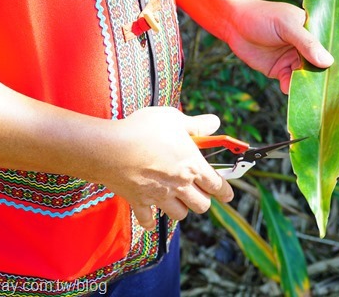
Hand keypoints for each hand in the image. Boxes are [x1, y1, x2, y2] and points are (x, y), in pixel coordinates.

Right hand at [99, 107, 233, 229]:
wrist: (111, 148)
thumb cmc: (143, 130)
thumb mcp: (173, 118)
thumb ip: (196, 124)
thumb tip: (215, 122)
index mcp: (192, 165)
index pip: (217, 184)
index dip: (225, 191)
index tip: (228, 195)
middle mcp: (180, 185)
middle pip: (202, 205)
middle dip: (203, 200)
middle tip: (198, 192)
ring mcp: (159, 197)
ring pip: (180, 215)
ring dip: (181, 209)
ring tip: (176, 199)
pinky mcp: (139, 202)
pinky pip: (148, 220)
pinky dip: (150, 220)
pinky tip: (150, 216)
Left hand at [224, 0, 333, 92]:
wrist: (234, 24)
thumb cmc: (262, 17)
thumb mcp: (286, 27)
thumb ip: (307, 43)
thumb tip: (328, 62)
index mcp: (313, 30)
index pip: (332, 45)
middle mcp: (306, 47)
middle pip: (321, 66)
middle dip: (323, 77)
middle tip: (328, 90)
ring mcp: (293, 59)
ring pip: (306, 77)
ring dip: (307, 86)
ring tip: (309, 93)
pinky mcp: (280, 70)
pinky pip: (290, 83)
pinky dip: (290, 88)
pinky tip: (287, 88)